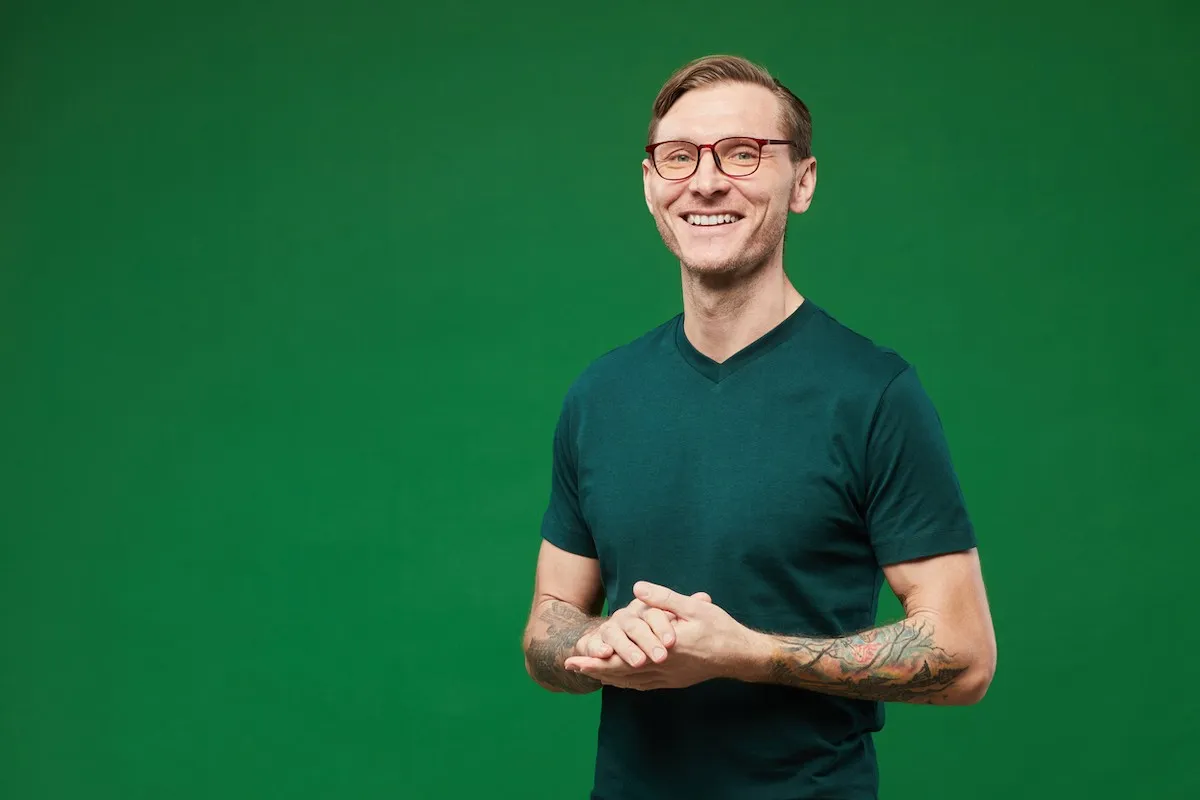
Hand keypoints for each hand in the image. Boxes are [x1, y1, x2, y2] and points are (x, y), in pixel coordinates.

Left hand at [564, 582, 761, 689]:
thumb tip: (638, 588)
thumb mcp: (695, 607)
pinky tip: (617, 680)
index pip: (623, 659)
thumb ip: (664, 599)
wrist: (741, 655)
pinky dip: (626, 682)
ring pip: (631, 681)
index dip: (597, 660)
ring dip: (607, 676)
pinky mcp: (673, 680)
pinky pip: (644, 684)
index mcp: (664, 650)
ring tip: (586, 671)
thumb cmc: (719, 628)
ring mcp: (668, 677)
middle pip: (621, 674)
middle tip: (571, 664)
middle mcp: (663, 668)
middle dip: (595, 669)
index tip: (576, 656)